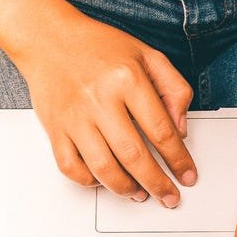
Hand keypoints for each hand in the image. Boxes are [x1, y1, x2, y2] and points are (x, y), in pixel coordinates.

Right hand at [13, 16, 196, 205]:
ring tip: (139, 194)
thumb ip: (173, 89)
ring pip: (103, 168)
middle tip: (168, 196)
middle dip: (157, 183)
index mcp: (127, 79)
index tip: (187, 175)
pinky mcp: (55, 130)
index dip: (178, 159)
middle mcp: (99, 100)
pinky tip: (103, 180)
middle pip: (134, 156)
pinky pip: (70, 167)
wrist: (49, 40)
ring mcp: (74, 118)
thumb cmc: (98, 48)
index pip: (161, 131)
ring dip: (125, 189)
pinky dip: (88, 181)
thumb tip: (180, 130)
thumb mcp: (147, 56)